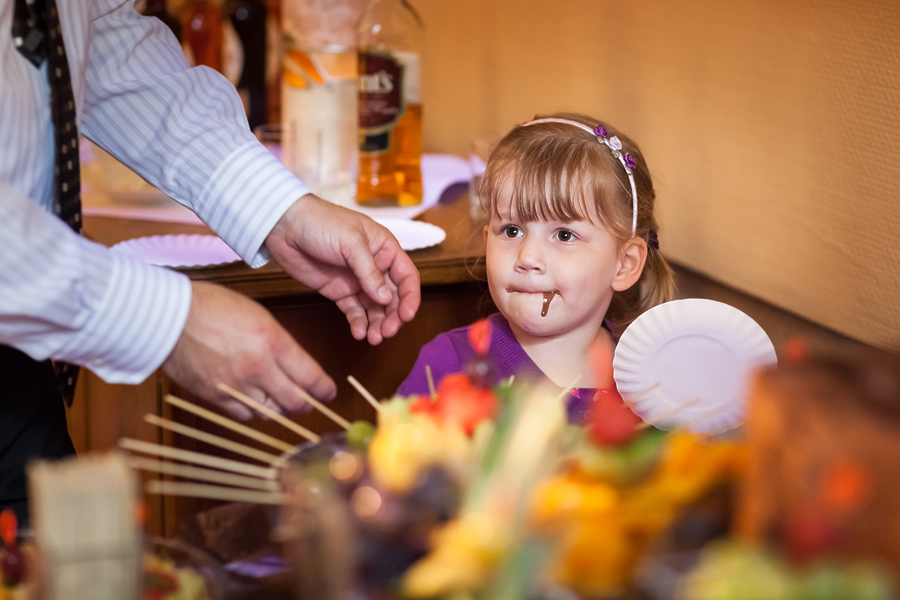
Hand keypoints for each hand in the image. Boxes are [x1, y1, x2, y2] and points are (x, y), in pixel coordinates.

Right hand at [162, 281, 335, 418]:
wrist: (169, 316)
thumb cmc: (211, 308)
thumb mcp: (258, 316)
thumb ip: (279, 344)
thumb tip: (296, 366)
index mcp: (271, 341)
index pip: (310, 376)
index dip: (323, 389)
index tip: (328, 392)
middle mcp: (257, 366)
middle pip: (295, 401)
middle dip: (306, 403)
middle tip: (309, 401)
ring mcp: (236, 385)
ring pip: (271, 412)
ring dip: (279, 408)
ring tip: (280, 400)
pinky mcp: (216, 397)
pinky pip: (245, 415)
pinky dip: (253, 411)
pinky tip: (254, 401)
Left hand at [265, 194, 420, 343]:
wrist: (284, 226)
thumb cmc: (321, 222)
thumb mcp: (350, 243)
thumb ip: (369, 272)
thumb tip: (386, 299)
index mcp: (384, 249)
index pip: (407, 277)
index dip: (410, 297)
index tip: (407, 316)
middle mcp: (375, 266)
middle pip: (393, 297)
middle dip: (393, 316)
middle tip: (387, 332)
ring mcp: (356, 281)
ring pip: (376, 308)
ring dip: (378, 324)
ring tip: (373, 338)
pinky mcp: (339, 291)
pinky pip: (354, 311)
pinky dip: (359, 323)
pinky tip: (359, 332)